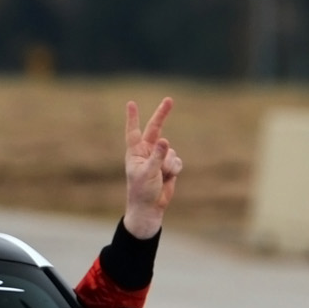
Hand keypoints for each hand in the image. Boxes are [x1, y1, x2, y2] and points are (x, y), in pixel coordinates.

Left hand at [123, 97, 182, 238]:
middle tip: (169, 99)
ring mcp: (158, 157)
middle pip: (156, 129)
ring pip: (170, 151)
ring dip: (169, 163)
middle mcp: (146, 152)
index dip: (133, 117)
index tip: (131, 103)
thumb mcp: (148, 173)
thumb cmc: (142, 191)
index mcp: (135, 152)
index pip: (134, 131)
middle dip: (163, 115)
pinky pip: (177, 160)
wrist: (150, 208)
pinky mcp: (169, 165)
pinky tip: (168, 178)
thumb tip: (164, 140)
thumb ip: (157, 157)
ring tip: (161, 176)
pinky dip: (174, 169)